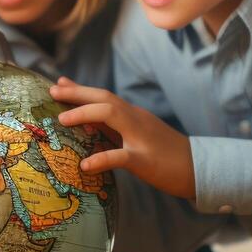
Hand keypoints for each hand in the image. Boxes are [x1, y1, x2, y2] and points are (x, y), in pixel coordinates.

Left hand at [51, 78, 194, 198]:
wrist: (199, 168)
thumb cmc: (165, 155)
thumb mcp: (137, 138)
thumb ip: (114, 131)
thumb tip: (88, 126)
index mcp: (133, 116)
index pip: (104, 97)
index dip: (81, 89)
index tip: (59, 82)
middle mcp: (136, 120)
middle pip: (105, 98)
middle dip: (77, 93)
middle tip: (53, 91)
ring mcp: (141, 138)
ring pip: (111, 115)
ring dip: (85, 114)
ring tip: (61, 119)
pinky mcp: (145, 160)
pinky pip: (121, 157)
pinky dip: (101, 159)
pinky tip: (85, 165)